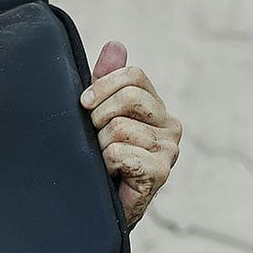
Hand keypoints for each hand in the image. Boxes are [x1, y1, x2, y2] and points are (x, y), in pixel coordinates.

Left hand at [81, 42, 181, 229]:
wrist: (98, 207)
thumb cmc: (97, 161)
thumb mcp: (97, 116)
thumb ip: (107, 81)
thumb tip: (115, 45)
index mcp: (156, 107)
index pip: (134, 76)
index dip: (103, 86)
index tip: (83, 104)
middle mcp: (169, 125)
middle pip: (129, 98)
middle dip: (98, 116)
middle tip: (94, 138)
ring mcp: (168, 149)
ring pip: (119, 128)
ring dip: (99, 146)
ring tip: (102, 161)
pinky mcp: (160, 171)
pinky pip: (120, 152)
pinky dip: (106, 163)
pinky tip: (110, 174)